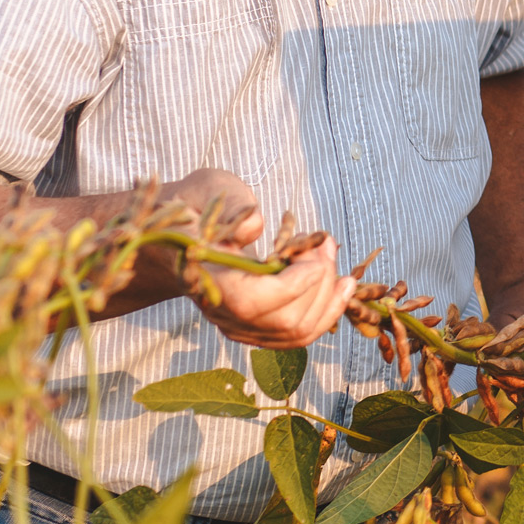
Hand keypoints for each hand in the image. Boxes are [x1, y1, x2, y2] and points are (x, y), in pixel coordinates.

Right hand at [168, 169, 357, 349]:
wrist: (181, 233)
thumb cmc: (198, 205)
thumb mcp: (209, 188)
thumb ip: (233, 205)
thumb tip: (256, 226)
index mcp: (206, 278)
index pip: (254, 302)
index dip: (295, 282)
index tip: (316, 249)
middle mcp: (221, 312)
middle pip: (285, 322)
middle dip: (320, 283)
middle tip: (327, 245)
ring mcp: (238, 325)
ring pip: (296, 333)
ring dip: (329, 297)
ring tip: (333, 258)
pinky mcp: (254, 327)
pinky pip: (296, 334)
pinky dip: (326, 311)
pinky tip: (341, 285)